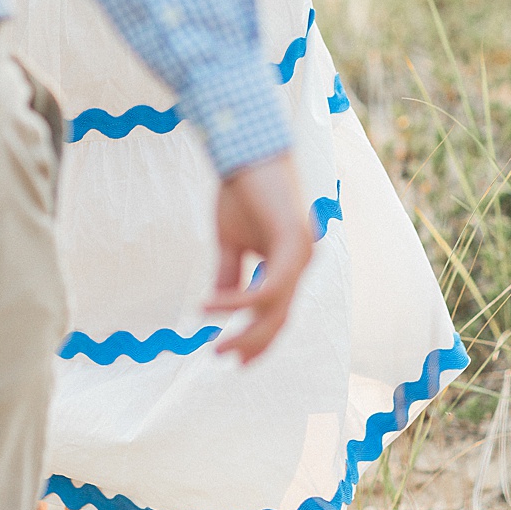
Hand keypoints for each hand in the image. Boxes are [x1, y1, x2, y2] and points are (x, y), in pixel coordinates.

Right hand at [206, 154, 312, 362]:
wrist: (246, 150)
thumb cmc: (240, 190)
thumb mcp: (230, 241)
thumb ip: (230, 274)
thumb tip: (219, 304)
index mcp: (291, 262)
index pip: (280, 311)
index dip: (260, 339)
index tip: (235, 359)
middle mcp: (302, 261)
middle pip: (280, 317)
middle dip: (253, 344)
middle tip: (223, 360)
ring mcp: (300, 253)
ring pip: (274, 308)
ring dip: (245, 332)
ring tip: (215, 346)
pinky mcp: (291, 242)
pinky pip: (265, 287)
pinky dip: (236, 302)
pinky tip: (208, 306)